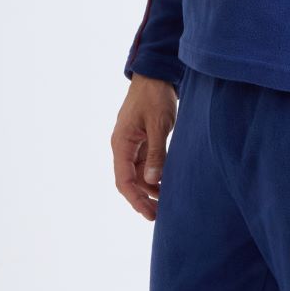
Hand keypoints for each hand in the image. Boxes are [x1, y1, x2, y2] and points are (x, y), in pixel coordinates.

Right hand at [112, 74, 177, 219]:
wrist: (156, 75)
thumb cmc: (155, 97)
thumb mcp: (158, 124)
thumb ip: (156, 152)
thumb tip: (153, 181)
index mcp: (121, 143)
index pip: (123, 180)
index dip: (135, 199)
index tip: (149, 213)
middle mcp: (123, 146)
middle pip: (129, 181)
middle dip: (143, 199)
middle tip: (160, 216)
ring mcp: (132, 144)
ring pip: (138, 175)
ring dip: (150, 189)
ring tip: (167, 203)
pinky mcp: (142, 141)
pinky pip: (146, 165)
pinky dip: (155, 176)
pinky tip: (168, 184)